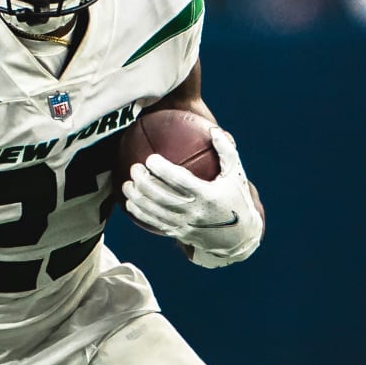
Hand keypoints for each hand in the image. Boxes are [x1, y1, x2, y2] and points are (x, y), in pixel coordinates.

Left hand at [123, 127, 263, 267]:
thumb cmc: (235, 197)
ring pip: (155, 212)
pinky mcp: (180, 234)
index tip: (150, 159)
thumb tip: (212, 129)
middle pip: (162, 197)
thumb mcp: (235, 174)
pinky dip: (141, 214)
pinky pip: (156, 224)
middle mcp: (195, 211)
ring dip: (138, 199)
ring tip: (126, 184)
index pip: (180, 181)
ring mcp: (186, 224)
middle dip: (144, 182)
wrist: (239, 235)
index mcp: (207, 194)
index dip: (162, 170)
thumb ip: (225, 151)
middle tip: (134, 169)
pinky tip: (129, 203)